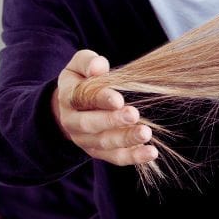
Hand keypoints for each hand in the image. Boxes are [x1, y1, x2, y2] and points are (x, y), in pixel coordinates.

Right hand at [52, 50, 157, 165]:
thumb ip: (88, 62)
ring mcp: (85, 140)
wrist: (72, 107)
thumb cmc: (83, 79)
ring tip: (146, 133)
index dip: (100, 99)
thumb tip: (99, 66)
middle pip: (90, 125)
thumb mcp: (80, 64)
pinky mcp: (99, 152)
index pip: (81, 99)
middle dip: (113, 121)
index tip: (119, 99)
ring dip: (126, 140)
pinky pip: (115, 157)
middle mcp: (72, 122)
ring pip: (104, 143)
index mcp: (68, 98)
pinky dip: (133, 157)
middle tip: (134, 114)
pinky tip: (150, 153)